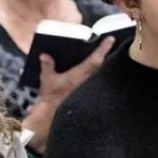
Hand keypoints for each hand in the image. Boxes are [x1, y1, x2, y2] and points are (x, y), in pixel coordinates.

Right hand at [23, 38, 113, 152]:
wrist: (52, 118)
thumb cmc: (51, 98)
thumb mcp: (47, 81)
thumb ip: (47, 66)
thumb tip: (44, 55)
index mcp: (78, 75)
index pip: (93, 60)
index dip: (102, 49)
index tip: (111, 39)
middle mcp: (87, 82)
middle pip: (102, 66)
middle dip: (107, 56)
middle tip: (112, 45)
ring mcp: (91, 90)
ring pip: (101, 75)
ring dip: (105, 67)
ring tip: (108, 58)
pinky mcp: (92, 97)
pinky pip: (98, 84)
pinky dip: (100, 78)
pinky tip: (99, 77)